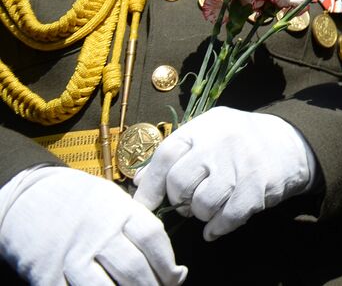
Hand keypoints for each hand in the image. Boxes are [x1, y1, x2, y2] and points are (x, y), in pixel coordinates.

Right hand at [0, 164, 185, 284]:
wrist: (30, 199)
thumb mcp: (115, 201)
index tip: (176, 277)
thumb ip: (141, 227)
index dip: (168, 264)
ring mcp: (71, 256)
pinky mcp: (48, 276)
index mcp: (119, 210)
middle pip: (134, 268)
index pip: (153, 239)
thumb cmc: (83, 203)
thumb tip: (174, 268)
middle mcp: (97, 233)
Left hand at [133, 107, 317, 241]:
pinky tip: (218, 224)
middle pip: (180, 183)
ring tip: (211, 205)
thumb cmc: (240, 140)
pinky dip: (218, 227)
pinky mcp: (258, 187)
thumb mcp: (208, 134)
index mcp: (206, 126)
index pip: (166, 154)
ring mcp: (241, 164)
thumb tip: (139, 182)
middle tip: (189, 200)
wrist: (292, 142)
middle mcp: (222, 141)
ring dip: (202, 213)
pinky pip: (227, 218)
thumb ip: (175, 154)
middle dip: (180, 200)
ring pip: (202, 204)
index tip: (143, 204)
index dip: (150, 184)